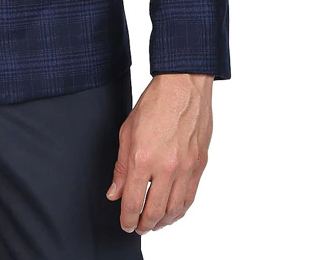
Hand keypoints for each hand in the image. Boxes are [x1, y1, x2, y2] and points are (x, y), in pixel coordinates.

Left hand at [106, 72, 212, 233]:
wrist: (183, 87)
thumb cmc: (155, 103)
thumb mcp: (127, 132)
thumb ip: (121, 167)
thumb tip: (114, 192)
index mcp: (143, 158)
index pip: (133, 201)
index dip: (127, 218)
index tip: (125, 223)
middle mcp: (166, 167)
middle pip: (155, 211)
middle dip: (144, 224)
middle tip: (138, 227)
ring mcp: (186, 168)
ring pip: (175, 209)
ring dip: (163, 222)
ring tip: (154, 223)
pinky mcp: (200, 165)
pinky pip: (190, 197)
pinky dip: (180, 210)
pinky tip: (172, 211)